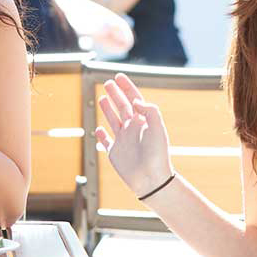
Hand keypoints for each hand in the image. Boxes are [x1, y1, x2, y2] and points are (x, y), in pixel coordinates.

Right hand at [94, 74, 174, 197]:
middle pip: (122, 107)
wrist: (152, 180)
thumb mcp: (157, 128)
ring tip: (103, 98)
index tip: (118, 76)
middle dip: (116, 94)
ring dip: (108, 109)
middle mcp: (133, 129)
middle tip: (108, 82)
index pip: (134, 99)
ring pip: (114, 120)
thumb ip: (149, 111)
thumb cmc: (157, 155)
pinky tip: (99, 129)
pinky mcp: (115, 153)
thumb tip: (136, 101)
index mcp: (143, 122)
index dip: (127, 87)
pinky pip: (106, 142)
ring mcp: (123, 141)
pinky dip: (102, 135)